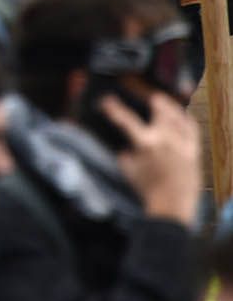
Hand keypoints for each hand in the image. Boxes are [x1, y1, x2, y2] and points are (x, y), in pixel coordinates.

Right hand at [101, 92, 201, 224]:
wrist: (172, 204)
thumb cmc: (147, 189)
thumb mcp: (128, 171)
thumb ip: (125, 156)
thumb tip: (125, 149)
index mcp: (145, 143)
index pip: (126, 120)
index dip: (114, 109)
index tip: (106, 100)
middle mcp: (165, 138)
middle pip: (160, 110)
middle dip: (153, 100)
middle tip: (149, 96)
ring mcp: (181, 143)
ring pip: (177, 116)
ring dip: (170, 106)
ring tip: (164, 101)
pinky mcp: (194, 150)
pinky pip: (192, 128)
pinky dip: (186, 119)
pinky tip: (183, 115)